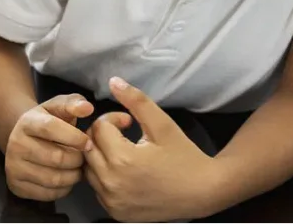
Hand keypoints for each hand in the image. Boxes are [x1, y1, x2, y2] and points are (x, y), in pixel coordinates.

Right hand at [5, 94, 95, 200]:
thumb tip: (87, 108)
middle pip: (56, 157)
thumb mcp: (58, 107)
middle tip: (84, 158)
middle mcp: (16, 144)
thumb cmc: (47, 122)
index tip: (88, 142)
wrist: (22, 139)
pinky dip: (63, 189)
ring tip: (77, 168)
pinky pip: (48, 194)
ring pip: (53, 179)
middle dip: (77, 159)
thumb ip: (74, 103)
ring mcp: (14, 166)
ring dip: (73, 176)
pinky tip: (66, 178)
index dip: (73, 136)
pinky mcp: (16, 185)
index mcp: (27, 122)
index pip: (51, 128)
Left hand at [83, 77, 223, 221]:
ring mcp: (113, 201)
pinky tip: (123, 171)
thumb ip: (136, 101)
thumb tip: (113, 81)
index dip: (113, 119)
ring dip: (100, 156)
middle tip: (123, 135)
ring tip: (123, 151)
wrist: (204, 192)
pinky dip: (104, 177)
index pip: (99, 128)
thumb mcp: (162, 124)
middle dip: (102, 136)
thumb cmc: (184, 156)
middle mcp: (112, 184)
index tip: (129, 122)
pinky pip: (97, 189)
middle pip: (88, 148)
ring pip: (89, 169)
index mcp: (123, 160)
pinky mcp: (116, 213)